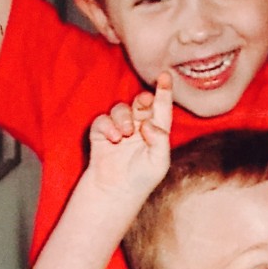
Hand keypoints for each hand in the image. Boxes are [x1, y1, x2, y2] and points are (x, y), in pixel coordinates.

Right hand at [85, 73, 172, 197]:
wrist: (115, 192)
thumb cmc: (141, 180)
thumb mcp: (159, 162)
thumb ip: (159, 140)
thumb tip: (148, 123)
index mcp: (156, 132)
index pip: (161, 109)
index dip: (164, 92)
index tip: (166, 76)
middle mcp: (138, 127)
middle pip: (141, 103)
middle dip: (142, 99)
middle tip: (144, 102)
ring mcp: (119, 129)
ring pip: (121, 108)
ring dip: (124, 117)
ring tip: (125, 134)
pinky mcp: (101, 133)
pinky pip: (103, 119)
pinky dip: (107, 126)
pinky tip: (113, 138)